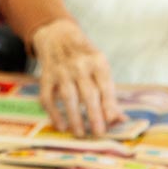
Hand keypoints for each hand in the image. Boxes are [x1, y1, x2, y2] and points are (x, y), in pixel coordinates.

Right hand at [32, 19, 122, 136]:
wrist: (58, 34)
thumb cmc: (85, 57)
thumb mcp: (100, 67)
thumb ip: (109, 94)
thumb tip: (121, 121)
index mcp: (98, 61)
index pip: (105, 85)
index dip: (108, 104)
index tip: (111, 122)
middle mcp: (80, 64)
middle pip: (88, 92)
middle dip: (93, 114)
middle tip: (98, 133)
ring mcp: (61, 70)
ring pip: (68, 96)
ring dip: (74, 116)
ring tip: (80, 134)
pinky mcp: (46, 75)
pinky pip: (48, 96)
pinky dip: (53, 112)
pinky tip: (61, 126)